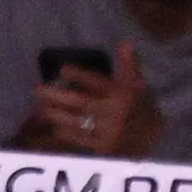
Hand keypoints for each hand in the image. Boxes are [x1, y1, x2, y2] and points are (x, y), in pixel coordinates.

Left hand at [21, 46, 163, 159]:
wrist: (153, 142)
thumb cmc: (144, 111)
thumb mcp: (141, 87)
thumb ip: (131, 67)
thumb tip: (125, 44)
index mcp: (125, 94)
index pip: (98, 82)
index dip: (79, 75)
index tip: (62, 69)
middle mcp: (115, 111)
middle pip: (81, 102)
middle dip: (58, 96)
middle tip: (37, 90)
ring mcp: (109, 131)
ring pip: (78, 121)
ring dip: (57, 114)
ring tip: (41, 108)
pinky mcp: (104, 148)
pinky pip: (81, 139)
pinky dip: (67, 132)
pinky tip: (54, 127)